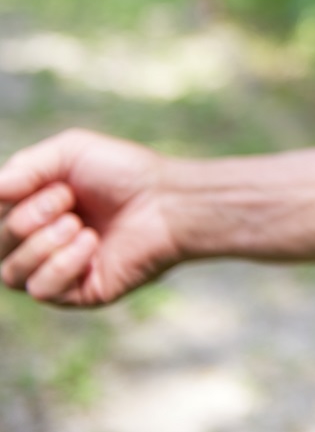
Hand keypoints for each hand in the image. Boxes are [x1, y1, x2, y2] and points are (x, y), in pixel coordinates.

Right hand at [0, 129, 181, 305]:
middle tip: (68, 201)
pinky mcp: (81, 292)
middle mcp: (42, 243)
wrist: (167, 201)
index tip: (50, 185)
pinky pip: (42, 291)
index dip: (8, 204)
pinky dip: (61, 265)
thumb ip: (25, 166)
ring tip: (78, 225)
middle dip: (27, 220)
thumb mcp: (70, 152)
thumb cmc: (125, 173)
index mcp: (35, 211)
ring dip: (41, 244)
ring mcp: (60, 270)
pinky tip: (90, 244)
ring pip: (10, 274)